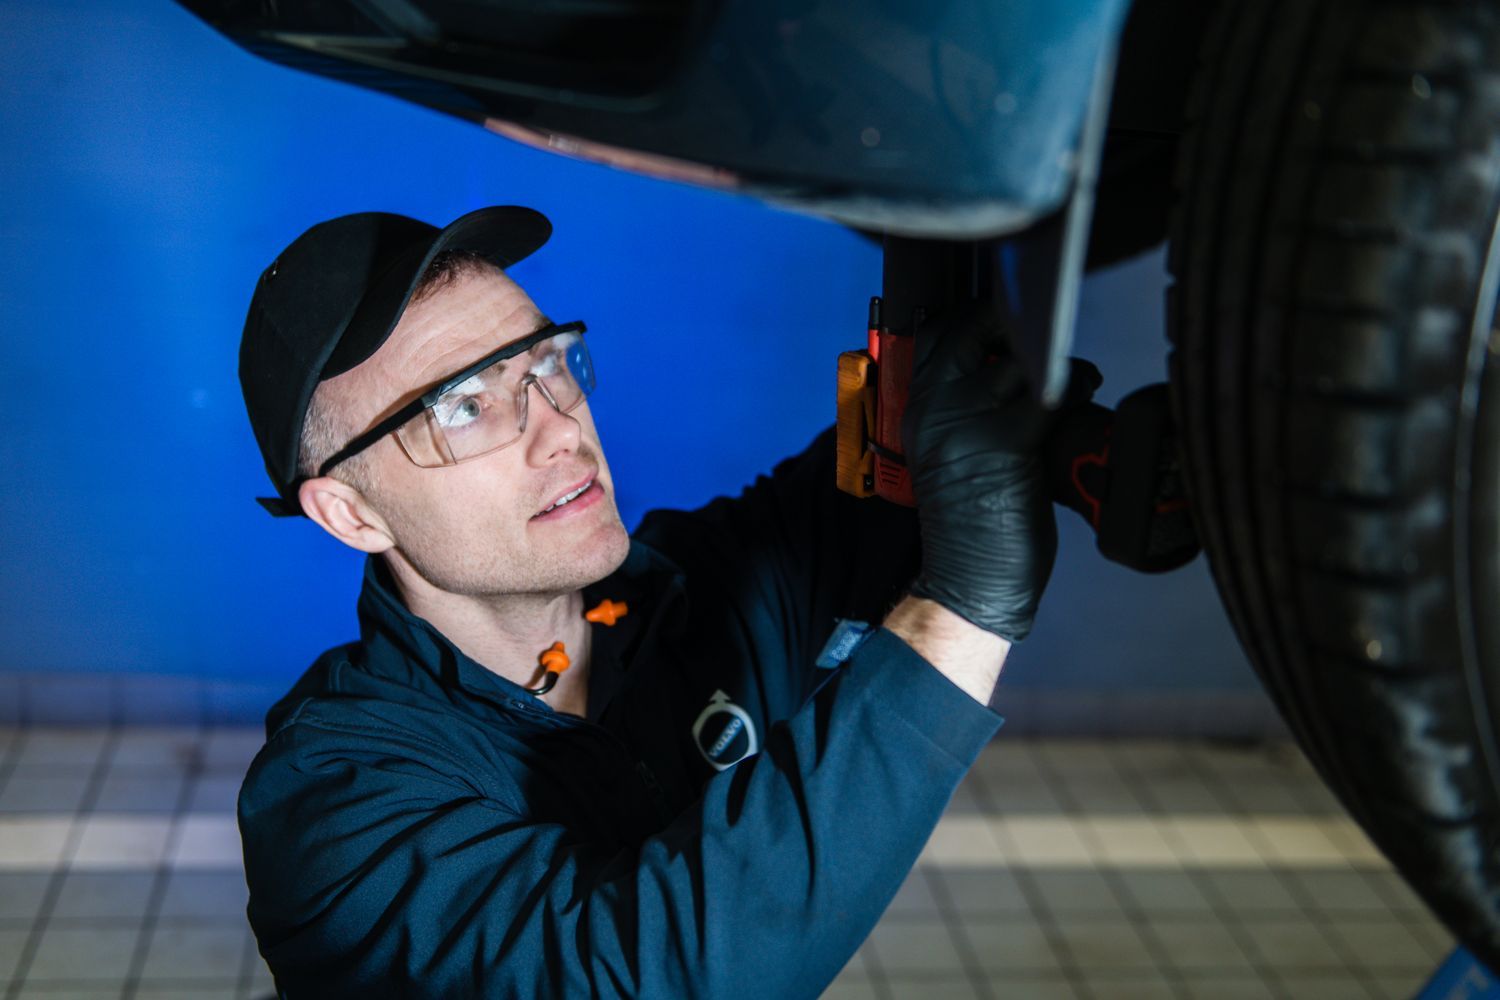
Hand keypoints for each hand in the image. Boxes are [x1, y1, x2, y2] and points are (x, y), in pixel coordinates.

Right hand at [901, 305, 1096, 640]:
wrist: (969, 582)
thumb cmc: (973, 523)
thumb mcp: (956, 452)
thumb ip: (972, 407)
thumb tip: (1019, 365)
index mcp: (918, 408)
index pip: (939, 332)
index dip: (979, 317)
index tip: (1014, 321)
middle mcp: (935, 407)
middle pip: (973, 328)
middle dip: (1016, 322)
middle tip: (1046, 339)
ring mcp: (967, 422)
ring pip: (1019, 357)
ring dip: (1056, 359)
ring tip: (1075, 379)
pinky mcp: (1005, 443)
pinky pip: (1049, 393)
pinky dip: (1075, 384)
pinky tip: (1085, 390)